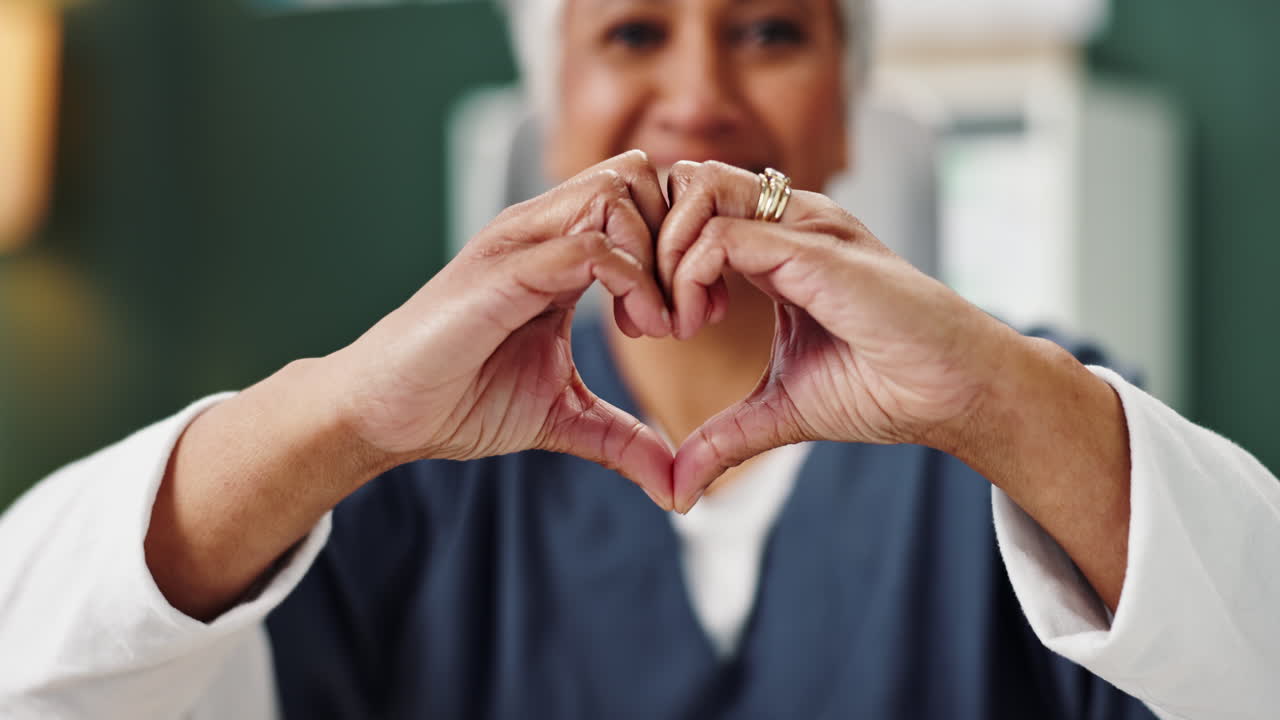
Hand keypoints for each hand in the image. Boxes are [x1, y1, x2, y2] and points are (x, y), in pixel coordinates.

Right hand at [329, 151, 676, 507]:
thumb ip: (625, 438)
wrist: (384, 414)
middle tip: (683, 316)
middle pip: (641, 174)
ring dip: (658, 258)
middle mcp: (541, 232)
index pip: (643, 197)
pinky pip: (588, 246)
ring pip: (619, 192)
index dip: (682, 248)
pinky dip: (631, 281)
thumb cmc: (460, 400)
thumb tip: (678, 486)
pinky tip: (635, 330)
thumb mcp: (565, 417)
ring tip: (656, 327)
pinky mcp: (503, 272)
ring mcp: (520, 245)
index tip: (694, 317)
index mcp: (559, 251)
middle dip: (679, 240)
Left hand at [658, 161, 1022, 511]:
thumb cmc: (884, 389)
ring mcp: (802, 227)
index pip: (691, 211)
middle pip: (684, 186)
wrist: (954, 394)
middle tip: (653, 321)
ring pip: (695, 193)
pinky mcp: (814, 249)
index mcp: (778, 245)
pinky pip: (721, 235)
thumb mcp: (779, 411)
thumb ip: (723, 437)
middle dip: (647, 248)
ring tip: (679, 323)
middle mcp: (787, 221)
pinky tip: (699, 325)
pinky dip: (688, 277)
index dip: (656, 260)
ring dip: (663, 258)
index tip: (656, 327)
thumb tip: (677, 490)